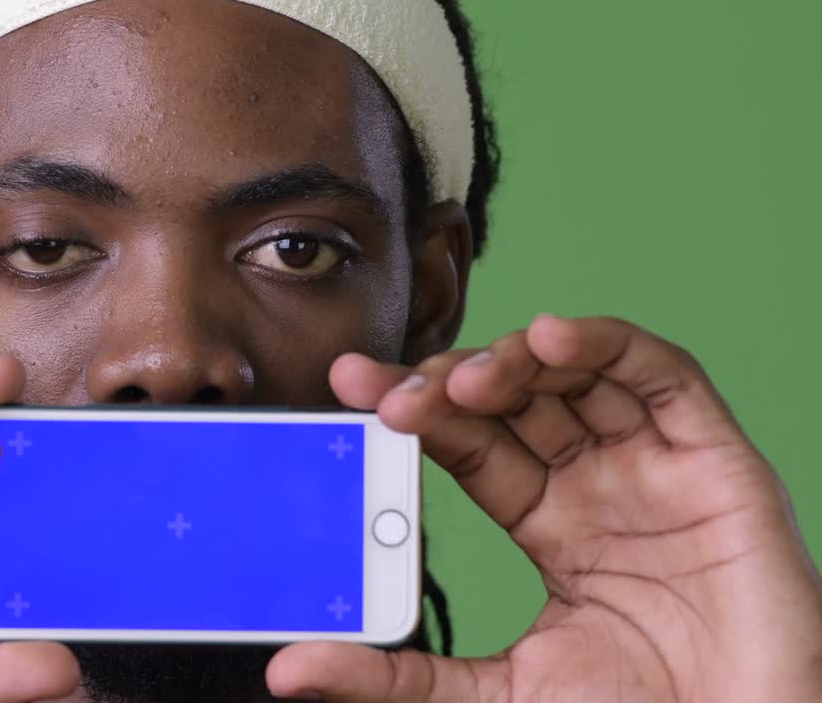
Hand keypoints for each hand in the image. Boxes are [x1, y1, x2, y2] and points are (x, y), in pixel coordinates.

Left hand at [268, 315, 821, 701]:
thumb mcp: (493, 695)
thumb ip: (395, 676)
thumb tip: (289, 670)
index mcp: (549, 520)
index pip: (468, 442)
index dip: (414, 409)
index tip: (348, 389)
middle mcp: (598, 481)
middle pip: (513, 400)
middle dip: (448, 381)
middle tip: (388, 392)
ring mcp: (654, 465)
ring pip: (577, 373)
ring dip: (513, 358)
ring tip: (461, 378)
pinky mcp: (716, 460)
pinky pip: (662, 377)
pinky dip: (607, 345)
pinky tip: (551, 337)